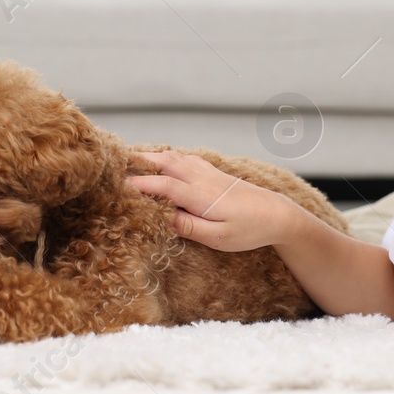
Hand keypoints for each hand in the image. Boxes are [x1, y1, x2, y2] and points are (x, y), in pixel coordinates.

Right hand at [124, 150, 291, 252]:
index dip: (139, 184)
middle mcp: (202, 178)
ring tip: (132, 159)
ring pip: (175, 157)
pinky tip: (164, 160)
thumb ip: (189, 227)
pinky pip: (186, 158)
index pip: (163, 185)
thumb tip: (163, 217)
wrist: (277, 214)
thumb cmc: (249, 230)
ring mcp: (208, 172)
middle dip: (140, 162)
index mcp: (200, 195)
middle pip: (165, 162)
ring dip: (153, 156)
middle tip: (115, 163)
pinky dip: (169, 156)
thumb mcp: (218, 237)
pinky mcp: (214, 173)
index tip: (118, 186)